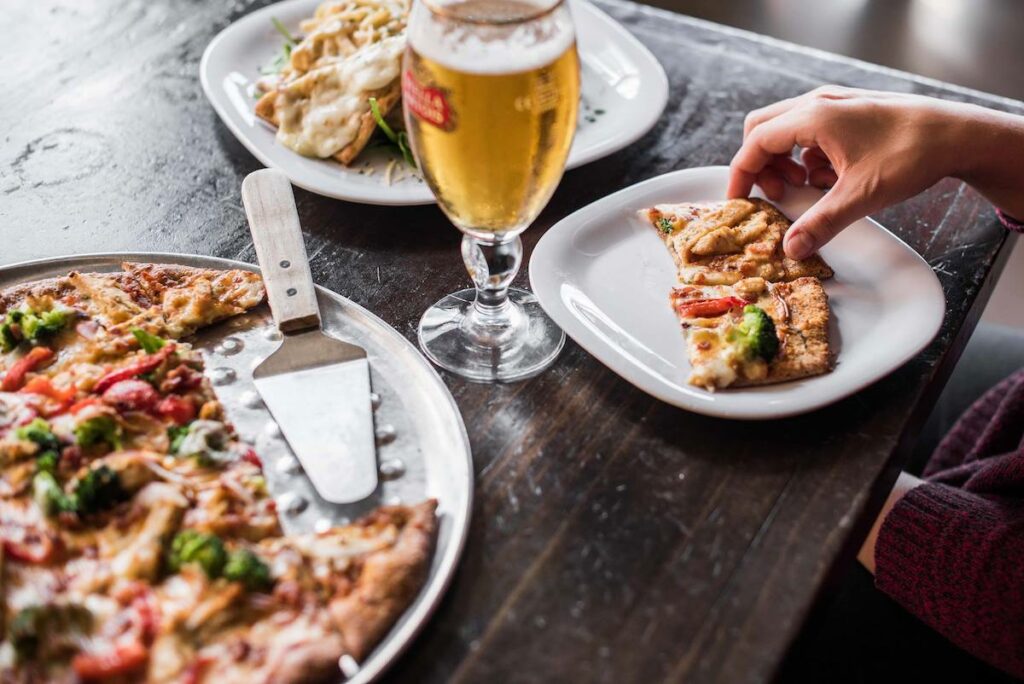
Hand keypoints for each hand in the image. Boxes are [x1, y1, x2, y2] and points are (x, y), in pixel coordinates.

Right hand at [727, 86, 1023, 258]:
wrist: (956, 134)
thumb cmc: (910, 155)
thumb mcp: (860, 196)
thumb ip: (821, 223)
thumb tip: (791, 249)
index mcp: (813, 117)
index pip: (756, 143)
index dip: (741, 174)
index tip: (738, 200)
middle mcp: (818, 104)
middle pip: (763, 129)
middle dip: (761, 165)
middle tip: (776, 194)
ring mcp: (834, 105)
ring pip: (786, 130)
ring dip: (785, 161)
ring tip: (805, 187)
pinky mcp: (848, 113)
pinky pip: (810, 132)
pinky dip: (808, 157)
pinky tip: (830, 178)